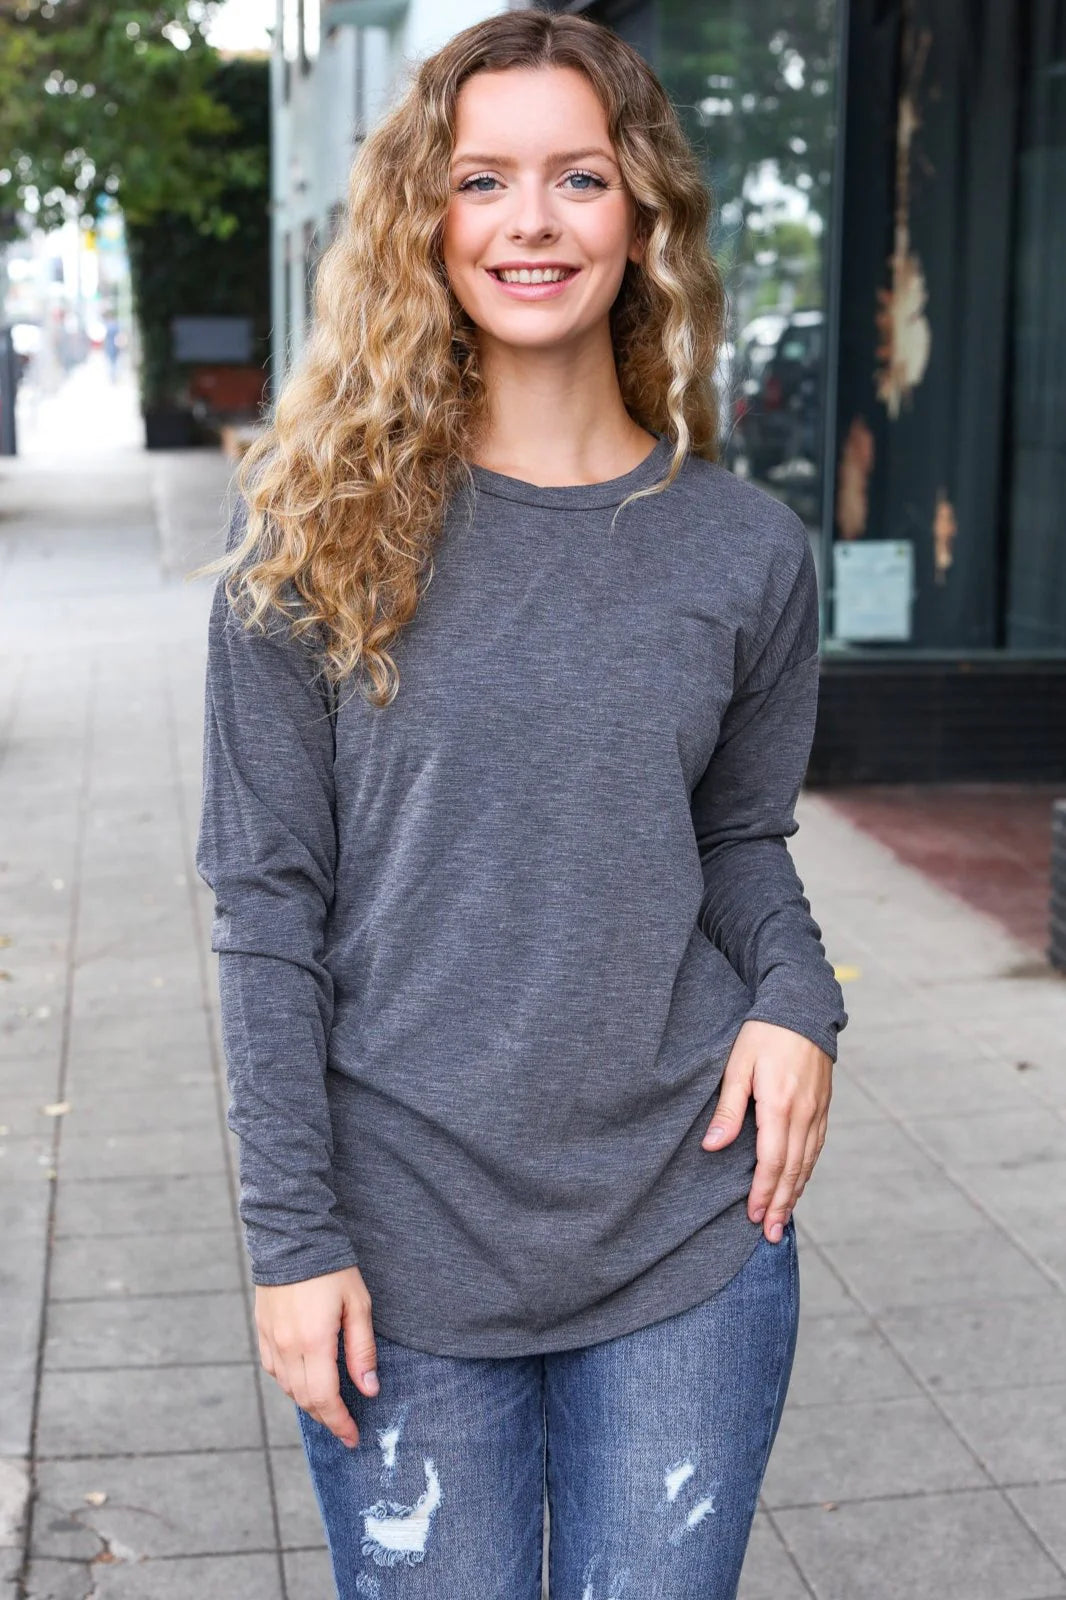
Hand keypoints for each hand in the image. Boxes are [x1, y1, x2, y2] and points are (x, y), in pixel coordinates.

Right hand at [254, 1265, 378, 1447]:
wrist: (293, 1237)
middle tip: (345, 1428)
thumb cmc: (332, 1269)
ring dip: (309, 1403)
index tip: (352, 1436)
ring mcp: (271, 1339)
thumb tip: (369, 1389)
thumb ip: (362, 1350)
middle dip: (327, 1418)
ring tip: (330, 1407)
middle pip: (305, 1399)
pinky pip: (275, 1370)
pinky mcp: (262, 1330)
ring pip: (288, 1388)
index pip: (325, 1398)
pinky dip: (291, 1384)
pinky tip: (305, 1382)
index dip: (339, 1422)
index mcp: (314, 1342)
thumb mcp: (358, 1305)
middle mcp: (288, 1346)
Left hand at [701, 1018, 831, 1242]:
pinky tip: (798, 1184)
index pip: (771, 1161)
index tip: (752, 1216)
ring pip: (807, 1162)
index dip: (762, 1192)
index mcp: (779, 1105)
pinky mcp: (823, 1106)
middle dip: (779, 1204)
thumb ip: (727, 1109)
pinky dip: (807, 1171)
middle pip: (792, 1170)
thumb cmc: (763, 1034)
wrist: (802, 1007)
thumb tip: (712, 1147)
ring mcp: (817, 1110)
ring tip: (782, 1219)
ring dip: (794, 1193)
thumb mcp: (737, 1066)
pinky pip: (816, 1147)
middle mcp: (803, 1113)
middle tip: (769, 1234)